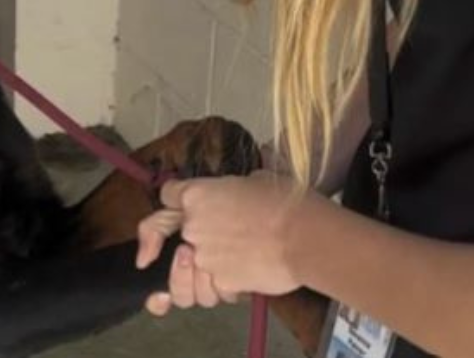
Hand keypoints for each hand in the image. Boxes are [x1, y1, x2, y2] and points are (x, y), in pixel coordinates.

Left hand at [138, 172, 308, 314]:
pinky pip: (214, 293)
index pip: (166, 197)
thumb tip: (236, 196)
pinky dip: (226, 291)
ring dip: (196, 280)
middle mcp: (192, 227)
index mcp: (196, 195)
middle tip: (206, 251)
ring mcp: (203, 258)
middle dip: (186, 249)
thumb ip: (231, 190)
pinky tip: (243, 282)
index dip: (173, 205)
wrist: (307, 238)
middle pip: (170, 243)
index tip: (174, 216)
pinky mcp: (221, 283)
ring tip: (217, 273)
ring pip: (184, 279)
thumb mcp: (255, 180)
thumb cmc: (288, 203)